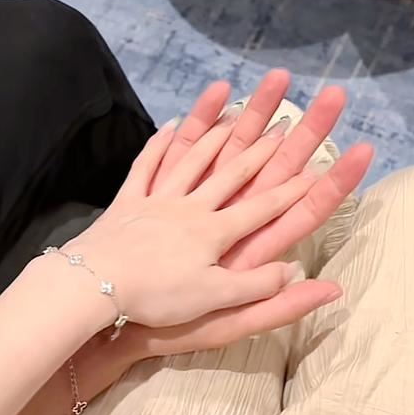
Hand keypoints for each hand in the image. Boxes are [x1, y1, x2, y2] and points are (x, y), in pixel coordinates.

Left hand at [126, 71, 372, 354]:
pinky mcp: (127, 202)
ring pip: (192, 161)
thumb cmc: (158, 295)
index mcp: (214, 232)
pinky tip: (170, 127)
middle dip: (260, 151)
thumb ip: (256, 285)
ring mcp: (157, 200)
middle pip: (231, 174)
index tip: (315, 169)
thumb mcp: (214, 299)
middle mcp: (191, 207)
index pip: (262, 208)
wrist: (97, 283)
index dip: (290, 190)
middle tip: (282, 126)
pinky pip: (146, 167)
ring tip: (235, 115)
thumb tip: (294, 269)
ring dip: (216, 137)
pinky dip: (159, 146)